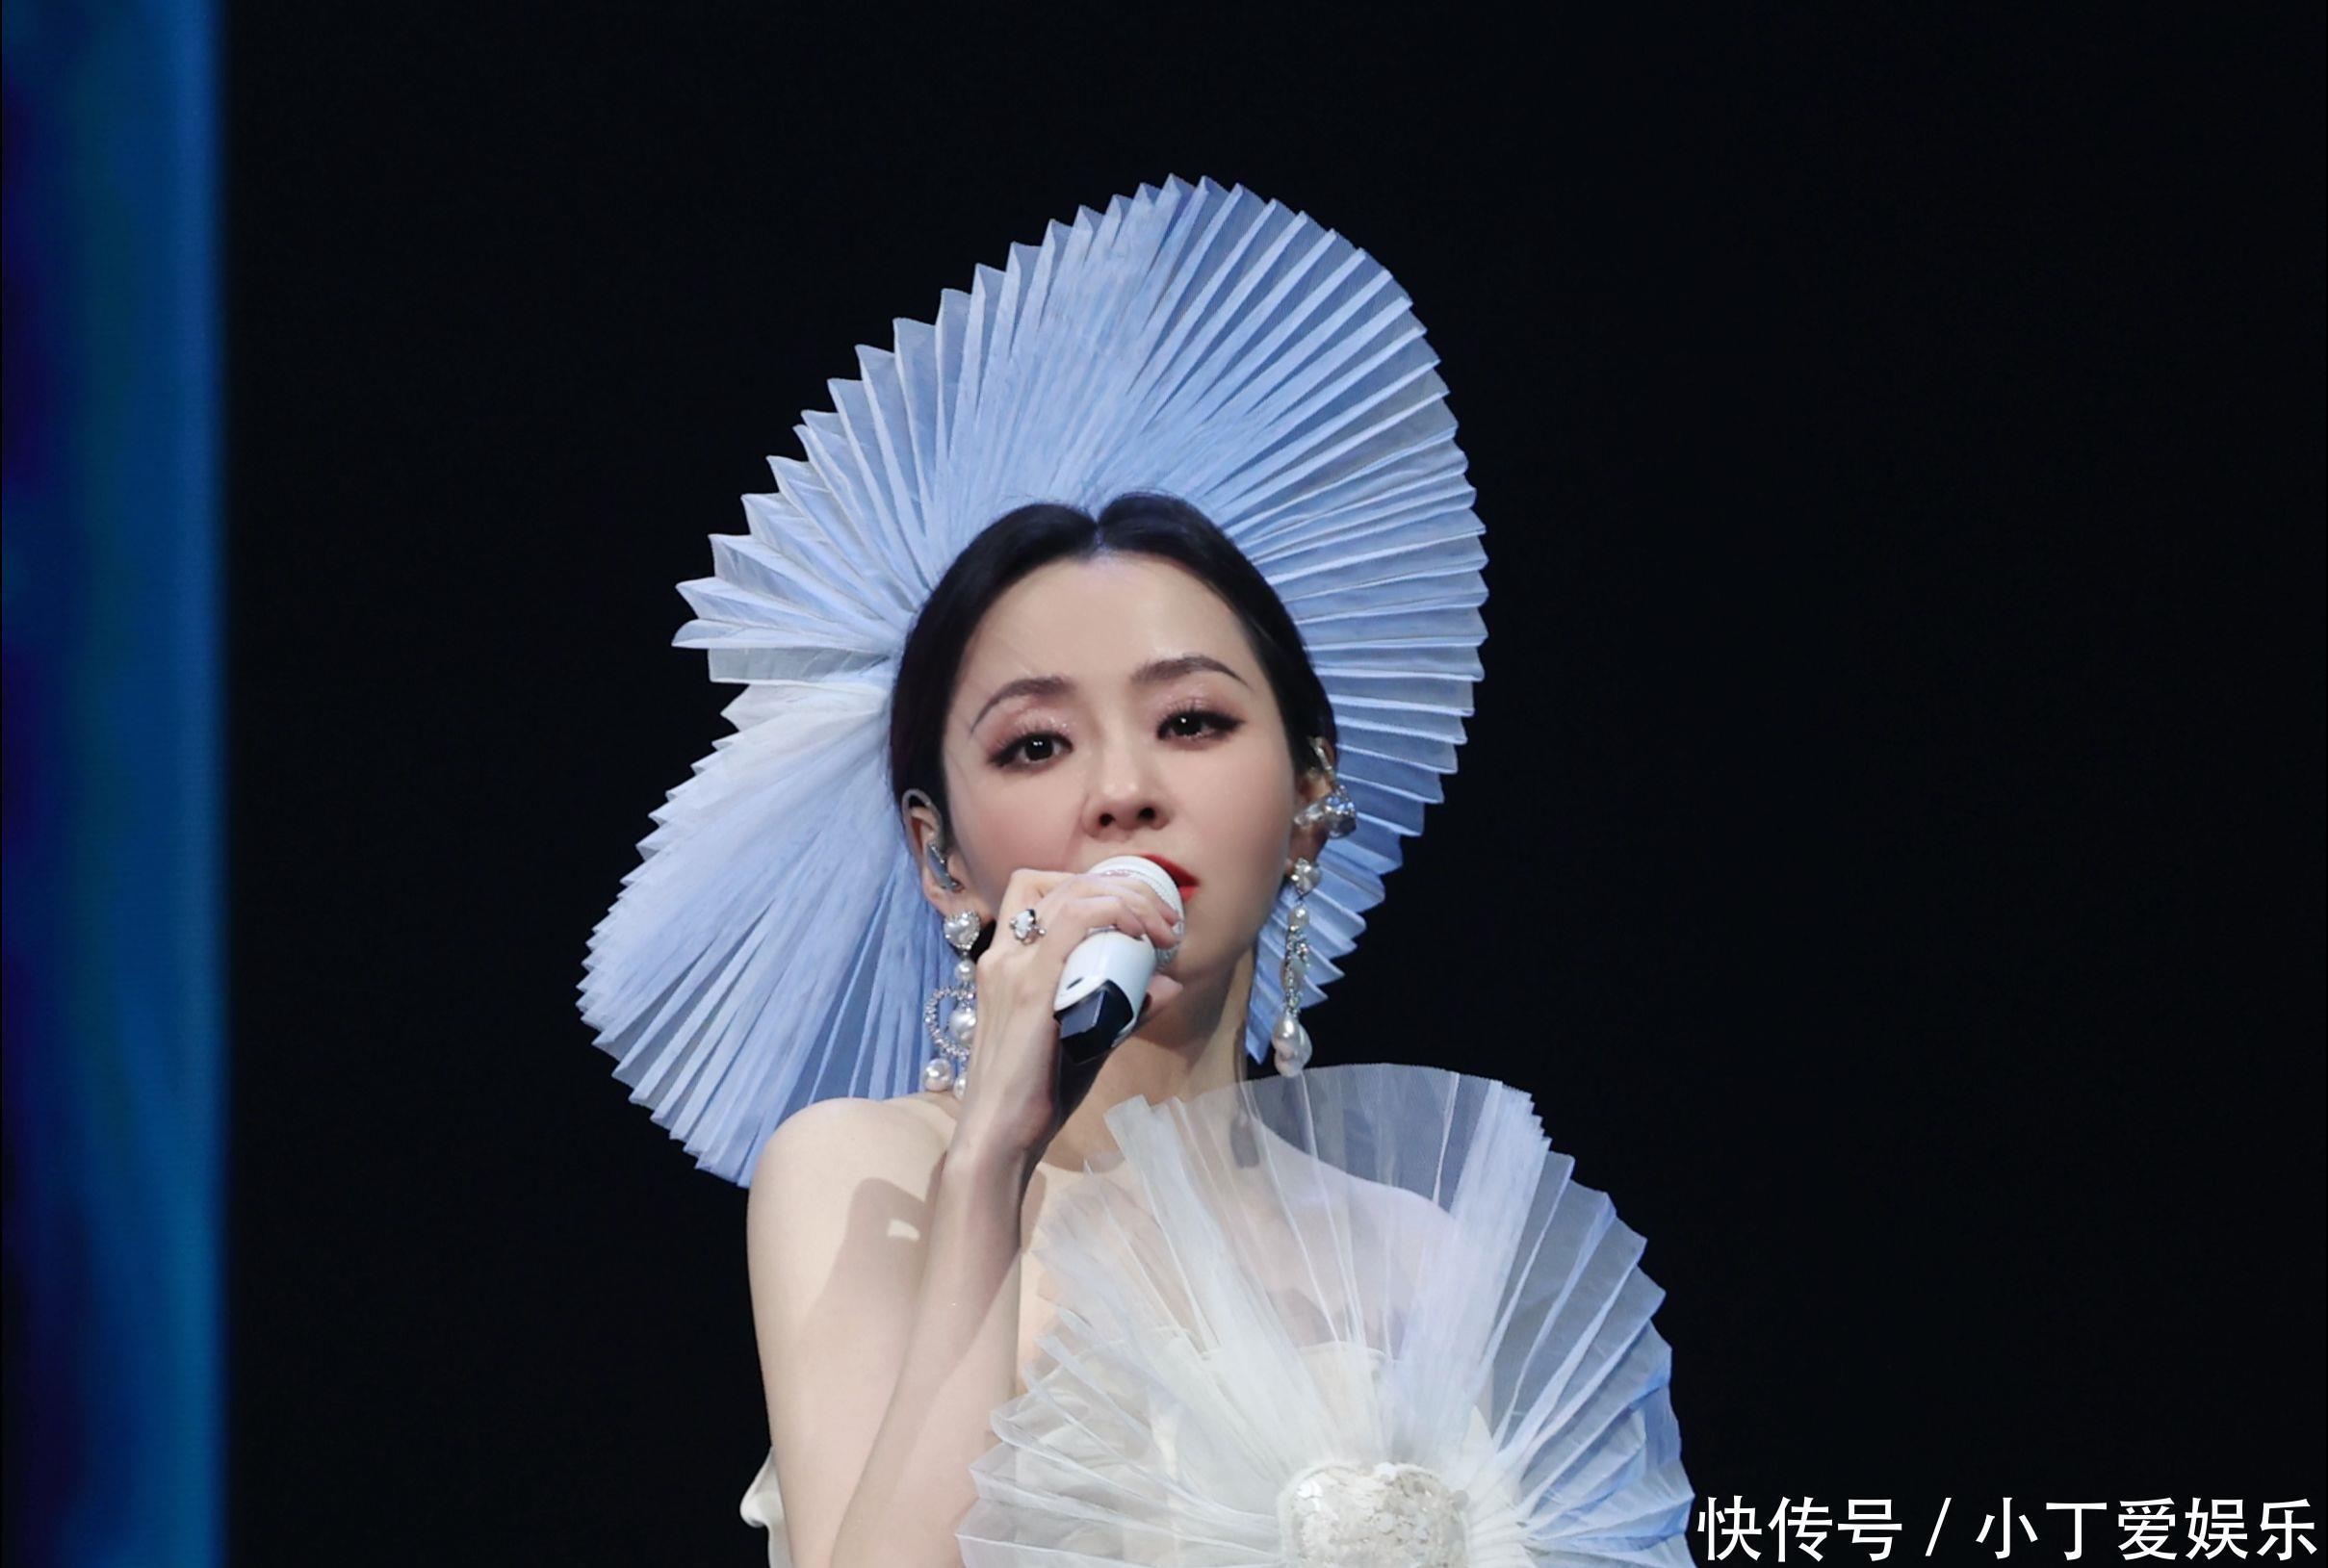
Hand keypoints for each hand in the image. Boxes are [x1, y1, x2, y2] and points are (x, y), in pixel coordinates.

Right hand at [951, 865, 1185, 1169]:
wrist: (1000, 1137)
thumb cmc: (1037, 1095)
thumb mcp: (1089, 1039)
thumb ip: (1124, 1009)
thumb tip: (1169, 984)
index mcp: (1007, 963)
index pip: (1040, 892)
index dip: (1095, 887)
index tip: (1144, 914)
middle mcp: (1003, 955)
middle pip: (1058, 882)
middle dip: (1120, 886)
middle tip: (1165, 920)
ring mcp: (1013, 967)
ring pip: (1070, 893)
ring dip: (1126, 898)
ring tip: (1162, 929)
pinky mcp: (1029, 987)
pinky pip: (1073, 922)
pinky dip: (1114, 913)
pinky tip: (1140, 936)